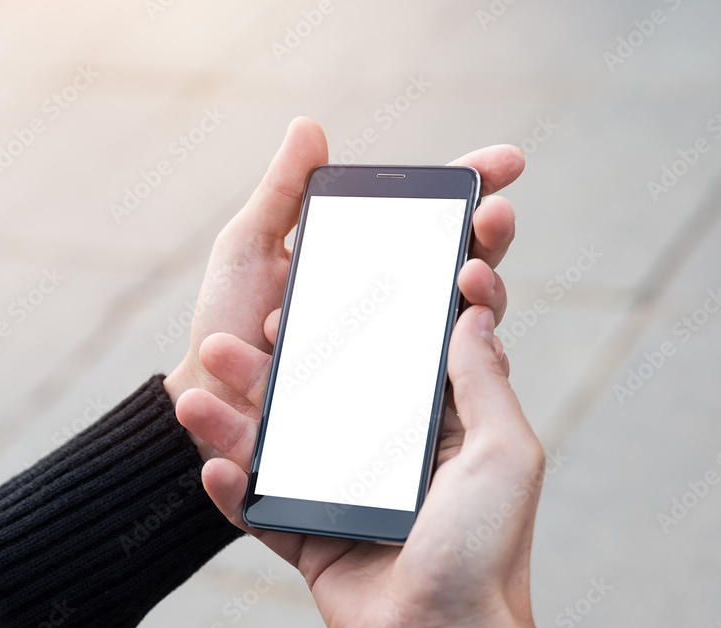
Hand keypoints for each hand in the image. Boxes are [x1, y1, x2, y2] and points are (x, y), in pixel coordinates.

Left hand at [164, 117, 521, 463]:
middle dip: (495, 239)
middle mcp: (398, 312)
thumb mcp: (249, 249)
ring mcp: (401, 361)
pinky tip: (448, 337)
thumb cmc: (229, 320)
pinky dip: (460, 362)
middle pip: (471, 273)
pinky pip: (441, 393)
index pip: (438, 224)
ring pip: (474, 334)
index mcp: (373, 266)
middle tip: (498, 216)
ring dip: (488, 297)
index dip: (477, 188)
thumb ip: (282, 194)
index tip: (510, 162)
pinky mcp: (391, 409)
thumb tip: (310, 126)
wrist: (210, 394)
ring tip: (473, 273)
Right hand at [180, 305, 543, 627]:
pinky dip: (236, 491)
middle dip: (283, 361)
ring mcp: (345, 498)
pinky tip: (211, 466)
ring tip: (196, 388)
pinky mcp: (314, 540)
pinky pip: (264, 510)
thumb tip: (475, 314)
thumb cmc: (488, 547)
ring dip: (238, 418)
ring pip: (283, 444)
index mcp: (437, 429)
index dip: (372, 321)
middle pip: (324, 394)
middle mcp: (388, 456)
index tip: (348, 284)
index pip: (396, 361)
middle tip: (255, 327)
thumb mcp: (503, 452)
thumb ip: (484, 382)